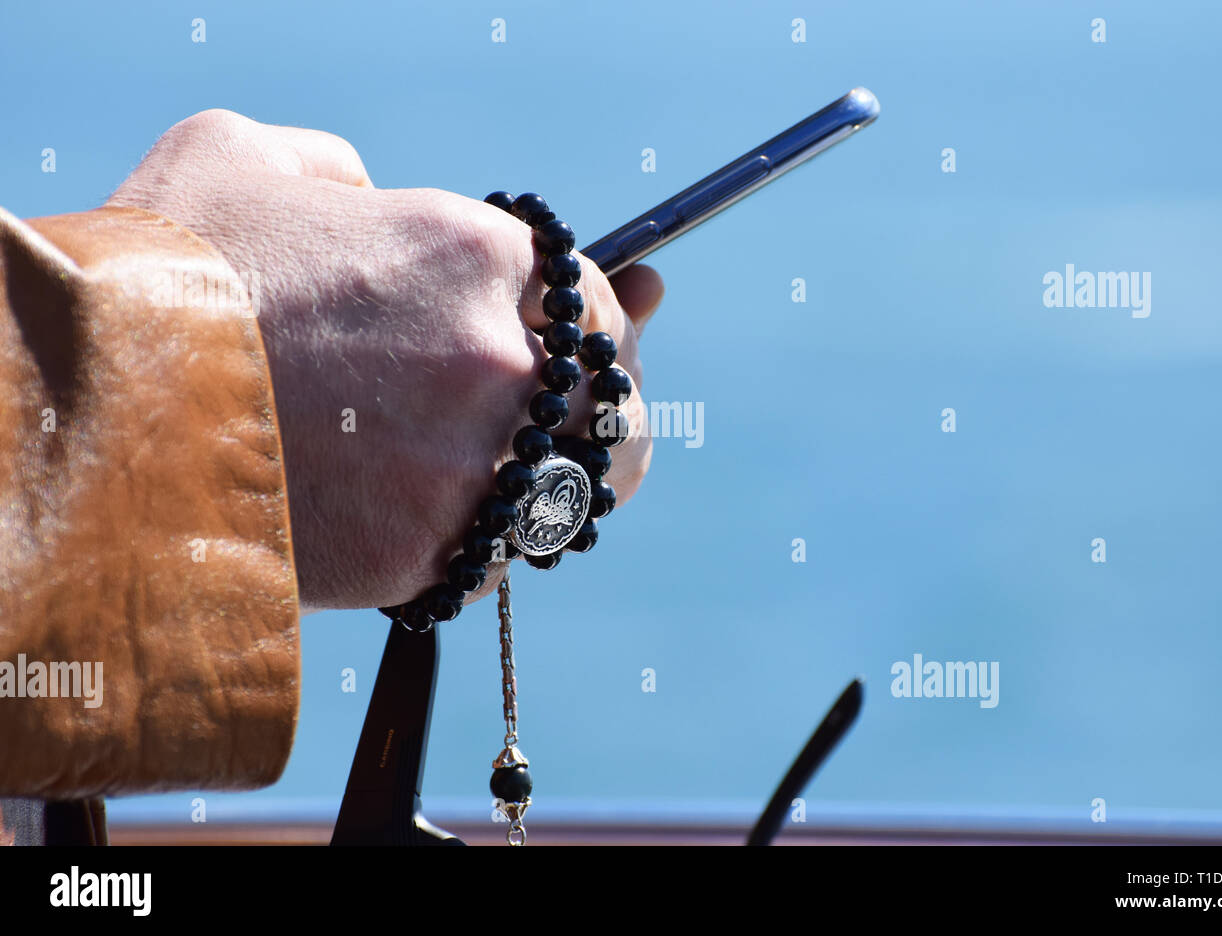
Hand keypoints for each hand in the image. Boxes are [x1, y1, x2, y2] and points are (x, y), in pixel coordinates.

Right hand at [108, 109, 662, 612]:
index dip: (604, 318)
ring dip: (569, 482)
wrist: (82, 415)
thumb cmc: (161, 275)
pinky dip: (482, 544)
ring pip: (575, 489)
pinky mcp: (421, 552)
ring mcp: (464, 463)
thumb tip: (369, 198)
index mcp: (468, 250)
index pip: (592, 293)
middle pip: (613, 398)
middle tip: (601, 416)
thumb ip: (333, 170)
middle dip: (611, 405)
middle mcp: (492, 357)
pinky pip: (494, 556)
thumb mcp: (239, 160)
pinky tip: (450, 522)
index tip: (599, 338)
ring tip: (549, 478)